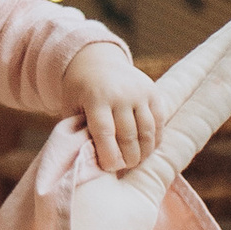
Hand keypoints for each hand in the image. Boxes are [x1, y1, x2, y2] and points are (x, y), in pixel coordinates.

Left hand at [70, 41, 158, 174]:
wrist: (97, 60)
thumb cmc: (80, 91)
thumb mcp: (71, 107)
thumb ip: (78, 130)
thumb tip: (89, 163)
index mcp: (95, 98)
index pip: (104, 133)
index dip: (109, 156)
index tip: (109, 168)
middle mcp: (120, 94)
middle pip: (128, 135)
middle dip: (128, 158)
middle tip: (123, 168)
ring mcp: (139, 92)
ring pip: (147, 131)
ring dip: (144, 152)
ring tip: (135, 162)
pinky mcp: (153, 92)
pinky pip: (159, 122)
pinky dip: (155, 139)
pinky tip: (147, 149)